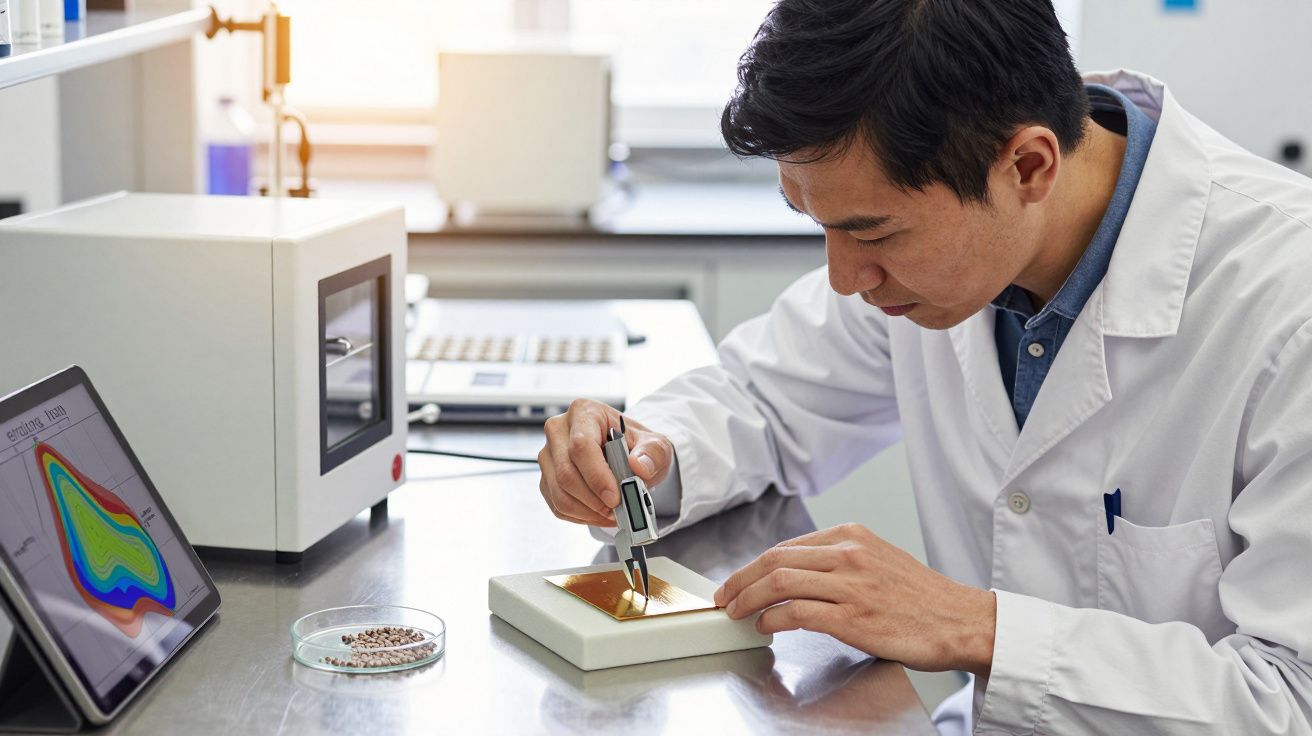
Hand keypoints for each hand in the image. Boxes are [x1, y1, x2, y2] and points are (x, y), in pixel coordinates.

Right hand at [537, 399, 674, 526]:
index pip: (581, 445)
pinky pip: (558, 505)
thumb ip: (652, 453)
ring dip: (588, 511)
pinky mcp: (547, 478)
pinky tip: (600, 514)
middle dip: (594, 499)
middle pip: (566, 472)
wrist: (627, 454)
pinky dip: (581, 516)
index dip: (596, 475)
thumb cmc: (636, 446)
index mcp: (584, 412)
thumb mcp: (655, 445)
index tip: (615, 496)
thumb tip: (639, 466)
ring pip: (559, 493)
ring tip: (612, 514)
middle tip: (617, 510)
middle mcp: (559, 431)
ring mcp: (549, 456)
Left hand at [714, 523, 996, 676]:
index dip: (754, 564)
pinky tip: (766, 625)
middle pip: (776, 559)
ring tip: (736, 611)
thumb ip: (840, 560)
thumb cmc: (923, 598)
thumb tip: (796, 573)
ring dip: (749, 597)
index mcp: (852, 536)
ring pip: (781, 582)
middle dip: (741, 578)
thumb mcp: (879, 559)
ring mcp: (851, 586)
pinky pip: (798, 613)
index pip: (787, 546)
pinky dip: (774, 618)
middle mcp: (849, 555)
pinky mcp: (854, 618)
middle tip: (725, 595)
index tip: (738, 579)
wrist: (961, 621)